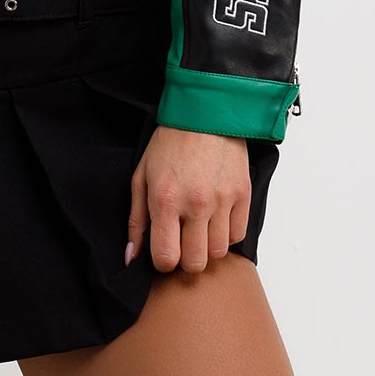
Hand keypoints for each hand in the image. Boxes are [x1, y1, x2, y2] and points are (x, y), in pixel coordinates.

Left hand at [125, 124, 251, 273]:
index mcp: (166, 200)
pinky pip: (238, 235)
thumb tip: (131, 256)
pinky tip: (216, 217)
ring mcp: (222, 201)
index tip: (164, 249)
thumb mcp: (142, 176)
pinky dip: (227, 233)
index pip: (167, 259)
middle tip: (182, 240)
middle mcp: (196, 205)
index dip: (163, 261)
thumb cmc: (170, 143)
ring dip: (208, 246)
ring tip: (199, 227)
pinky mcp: (243, 195)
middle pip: (196, 263)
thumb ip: (136, 220)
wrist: (205, 113)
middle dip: (186, 258)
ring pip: (219, 253)